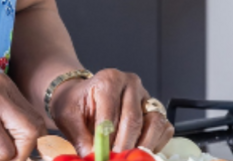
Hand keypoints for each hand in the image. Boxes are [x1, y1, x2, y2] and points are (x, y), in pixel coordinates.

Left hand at [48, 69, 173, 155]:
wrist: (81, 97)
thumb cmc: (76, 104)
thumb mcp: (68, 117)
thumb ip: (80, 138)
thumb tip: (91, 157)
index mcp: (109, 79)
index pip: (111, 112)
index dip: (106, 139)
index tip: (101, 156)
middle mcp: (131, 84)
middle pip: (133, 120)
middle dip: (123, 147)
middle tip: (115, 160)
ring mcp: (146, 97)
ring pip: (155, 123)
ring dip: (142, 147)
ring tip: (128, 157)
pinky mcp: (155, 110)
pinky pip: (164, 129)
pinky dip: (155, 144)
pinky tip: (138, 152)